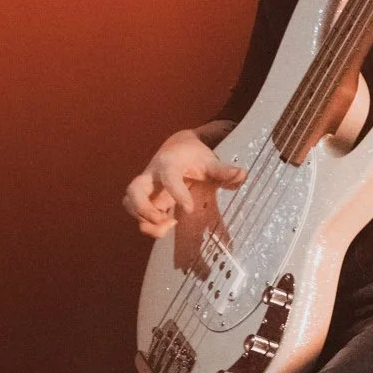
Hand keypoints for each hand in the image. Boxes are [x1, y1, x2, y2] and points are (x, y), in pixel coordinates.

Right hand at [123, 128, 244, 237]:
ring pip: (129, 204)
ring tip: (168, 224)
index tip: (190, 209)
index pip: (168, 178)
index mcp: (168, 164)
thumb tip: (242, 174)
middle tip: (164, 219)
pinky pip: (138, 214)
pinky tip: (169, 225)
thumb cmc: (194, 155)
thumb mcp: (210, 161)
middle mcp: (151, 176)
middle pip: (133, 191)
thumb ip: (224, 171)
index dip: (177, 193)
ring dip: (144, 220)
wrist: (177, 147)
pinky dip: (149, 225)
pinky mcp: (146, 200)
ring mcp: (146, 189)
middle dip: (143, 209)